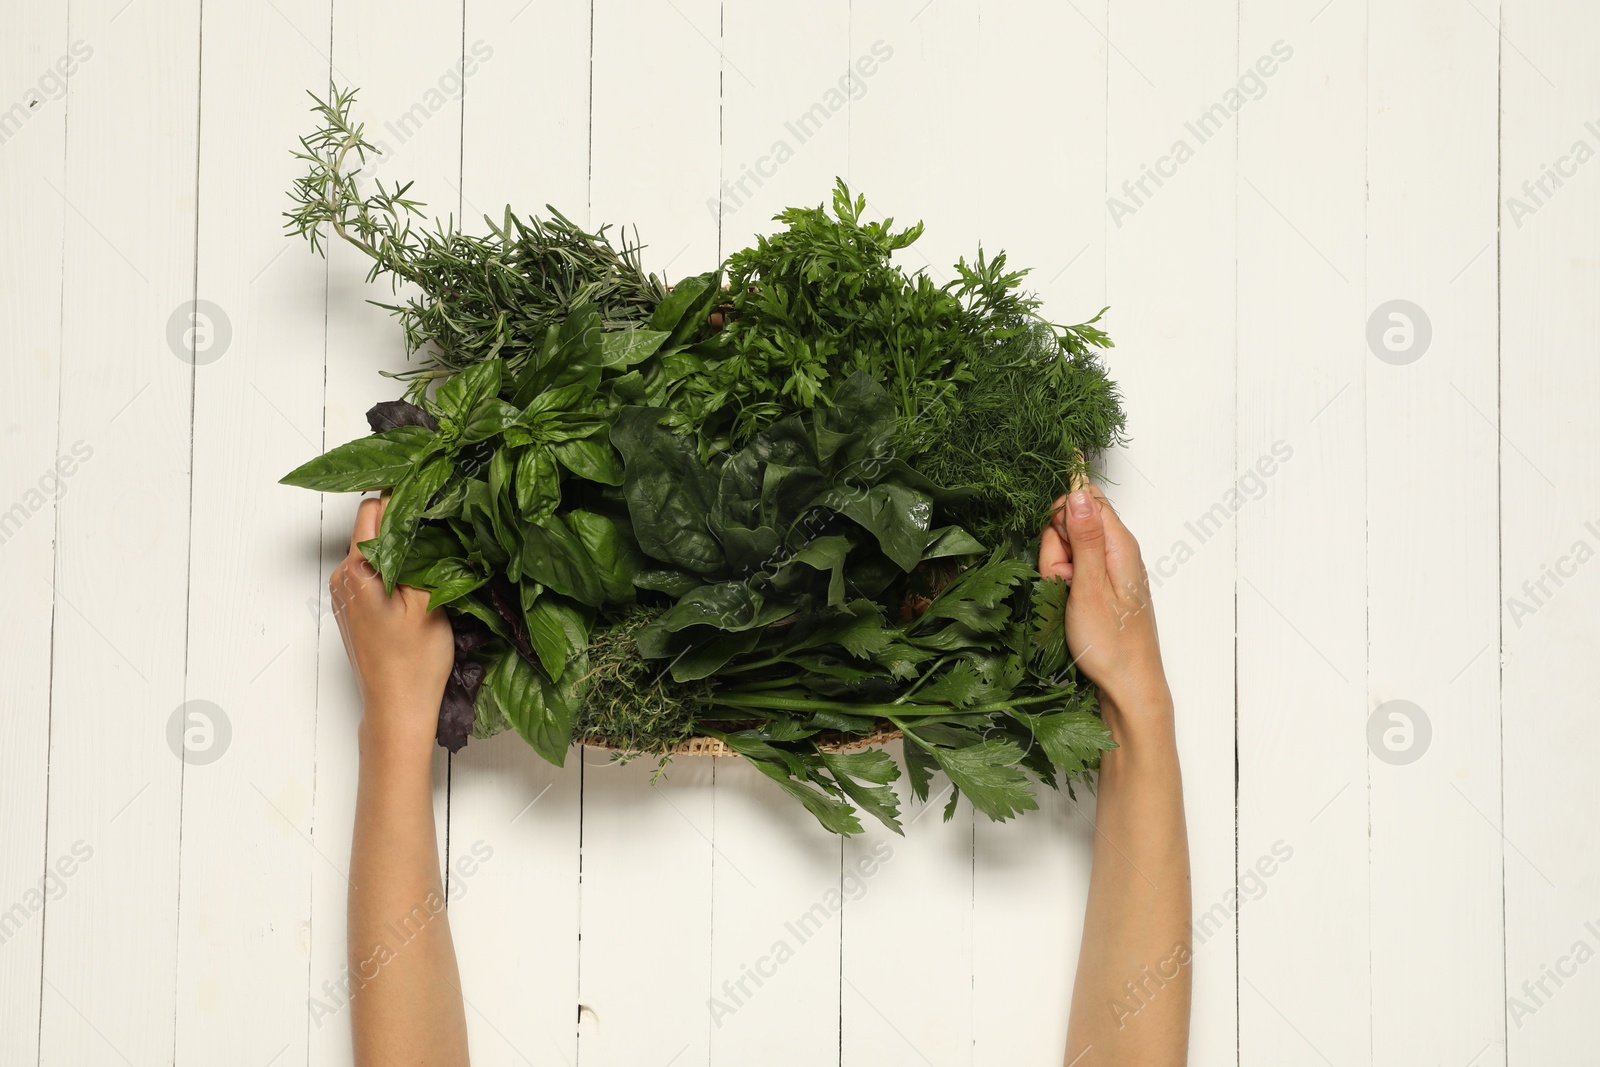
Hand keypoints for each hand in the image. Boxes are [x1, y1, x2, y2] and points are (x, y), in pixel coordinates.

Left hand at [330, 496, 453, 745]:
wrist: (397, 709)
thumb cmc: (414, 660)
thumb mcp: (429, 597)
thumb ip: (423, 552)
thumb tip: (426, 515)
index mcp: (358, 569)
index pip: (374, 508)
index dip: (404, 496)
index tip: (433, 493)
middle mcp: (344, 577)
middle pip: (373, 527)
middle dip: (405, 519)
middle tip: (443, 521)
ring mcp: (347, 594)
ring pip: (376, 549)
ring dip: (403, 544)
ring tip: (438, 551)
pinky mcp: (355, 609)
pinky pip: (375, 571)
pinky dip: (397, 566)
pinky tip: (423, 577)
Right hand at [1038, 485, 1170, 716]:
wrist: (1128, 685)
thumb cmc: (1111, 643)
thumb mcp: (1090, 586)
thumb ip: (1084, 537)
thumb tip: (1078, 492)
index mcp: (1119, 544)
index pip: (1085, 499)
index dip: (1062, 518)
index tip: (1059, 547)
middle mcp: (1117, 550)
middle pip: (1073, 523)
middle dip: (1056, 548)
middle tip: (1065, 581)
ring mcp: (1108, 568)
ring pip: (1068, 548)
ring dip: (1057, 570)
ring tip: (1069, 599)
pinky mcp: (1101, 585)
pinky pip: (1073, 569)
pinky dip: (1063, 584)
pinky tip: (1069, 605)